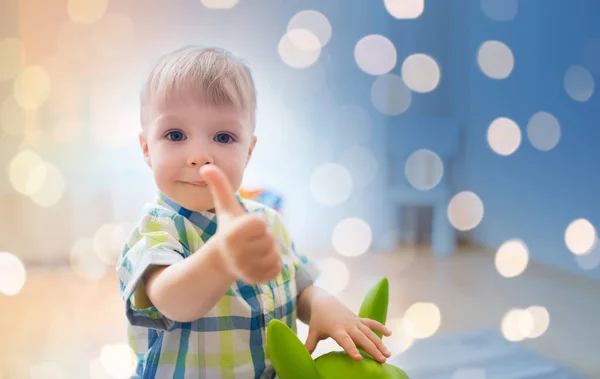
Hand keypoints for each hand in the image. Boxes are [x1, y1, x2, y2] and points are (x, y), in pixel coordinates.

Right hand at [200, 165, 281, 283]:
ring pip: (275, 255)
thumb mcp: (225, 208)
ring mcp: (246, 269)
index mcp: (233, 233)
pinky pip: (277, 270)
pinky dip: (272, 267)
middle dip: (263, 239)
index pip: (261, 223)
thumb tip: (206, 166)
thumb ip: (219, 186)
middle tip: (248, 243)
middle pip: (270, 239)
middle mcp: (238, 252)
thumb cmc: (227, 229)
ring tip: (252, 253)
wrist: (221, 260)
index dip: (256, 225)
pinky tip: (257, 264)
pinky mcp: (256, 280)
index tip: (245, 229)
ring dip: (268, 253)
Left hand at [305, 294, 391, 362]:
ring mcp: (355, 321)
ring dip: (379, 343)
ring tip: (388, 355)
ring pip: (369, 332)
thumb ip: (309, 345)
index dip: (351, 349)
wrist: (324, 301)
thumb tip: (302, 356)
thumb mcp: (313, 332)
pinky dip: (380, 327)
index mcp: (336, 329)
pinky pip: (371, 322)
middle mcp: (348, 325)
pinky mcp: (359, 319)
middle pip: (362, 338)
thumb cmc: (318, 320)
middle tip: (382, 361)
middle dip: (372, 349)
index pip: (345, 341)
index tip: (358, 359)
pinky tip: (390, 334)